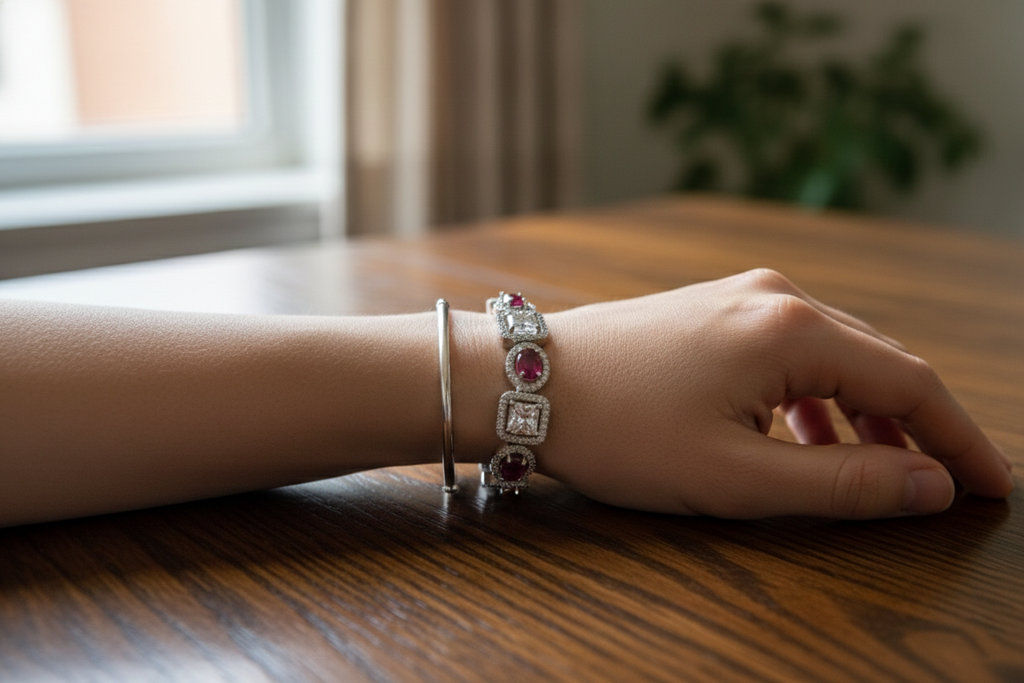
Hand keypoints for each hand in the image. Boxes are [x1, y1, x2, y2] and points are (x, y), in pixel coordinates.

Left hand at [540, 269, 1012, 517]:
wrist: (521, 382)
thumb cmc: (619, 431)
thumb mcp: (735, 475)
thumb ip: (841, 482)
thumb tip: (929, 487)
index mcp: (794, 330)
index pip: (913, 384)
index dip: (959, 440)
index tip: (990, 487)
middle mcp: (776, 297)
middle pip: (880, 362)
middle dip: (920, 425)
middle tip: (948, 482)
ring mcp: (740, 296)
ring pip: (835, 355)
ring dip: (864, 412)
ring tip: (877, 467)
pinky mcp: (711, 308)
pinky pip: (790, 350)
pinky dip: (814, 395)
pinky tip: (803, 433)